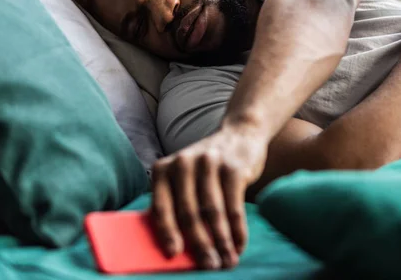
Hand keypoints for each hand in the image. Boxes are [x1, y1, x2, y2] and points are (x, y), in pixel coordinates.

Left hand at [150, 125, 267, 269]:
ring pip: (213, 212)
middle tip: (209, 267)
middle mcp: (183, 163)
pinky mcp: (234, 168)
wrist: (240, 134)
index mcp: (163, 169)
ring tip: (227, 262)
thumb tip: (176, 250)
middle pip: (188, 212)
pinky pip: (235, 206)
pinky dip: (238, 230)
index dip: (166, 232)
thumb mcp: (185, 177)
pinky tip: (240, 245)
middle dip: (199, 245)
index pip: (160, 206)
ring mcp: (209, 163)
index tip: (172, 255)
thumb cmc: (207, 168)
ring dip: (221, 242)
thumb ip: (176, 203)